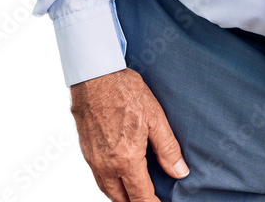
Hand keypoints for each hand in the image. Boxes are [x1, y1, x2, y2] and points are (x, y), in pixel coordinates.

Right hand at [70, 67, 188, 201]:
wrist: (95, 75)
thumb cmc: (124, 91)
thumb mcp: (155, 117)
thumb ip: (168, 148)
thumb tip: (179, 171)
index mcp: (126, 160)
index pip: (140, 197)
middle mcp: (106, 166)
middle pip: (121, 199)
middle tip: (151, 198)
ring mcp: (93, 160)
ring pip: (108, 191)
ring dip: (122, 196)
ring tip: (136, 192)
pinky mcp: (86, 150)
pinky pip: (98, 177)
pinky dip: (110, 183)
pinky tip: (119, 174)